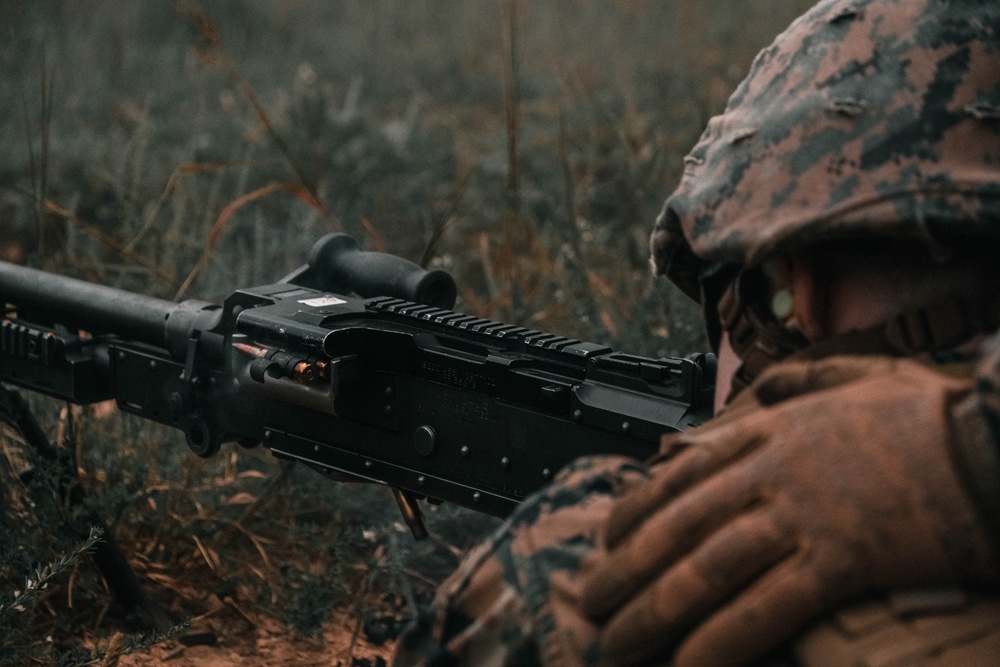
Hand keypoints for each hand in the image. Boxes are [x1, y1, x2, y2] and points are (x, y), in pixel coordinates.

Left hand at [578, 356, 997, 665]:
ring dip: (651, 613)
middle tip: (589, 606)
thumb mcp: (853, 379)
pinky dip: (719, 641)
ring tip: (614, 644)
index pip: (679, 477)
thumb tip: (763, 391)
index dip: (634, 515)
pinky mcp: (840, 559)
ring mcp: (802, 514)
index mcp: (769, 432)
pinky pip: (763, 608)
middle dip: (625, 573)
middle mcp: (771, 472)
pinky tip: (686, 666)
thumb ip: (798, 384)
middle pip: (676, 528)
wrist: (992, 441)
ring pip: (704, 569)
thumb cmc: (929, 417)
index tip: (607, 544)